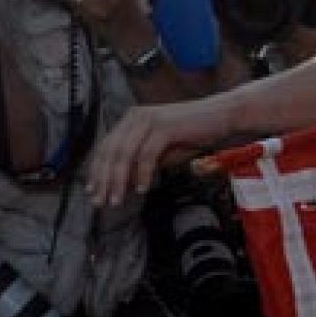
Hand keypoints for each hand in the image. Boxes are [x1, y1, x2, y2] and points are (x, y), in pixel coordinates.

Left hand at [86, 96, 229, 205]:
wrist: (222, 115)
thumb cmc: (192, 134)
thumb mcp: (160, 152)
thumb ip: (140, 165)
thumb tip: (121, 185)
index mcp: (131, 120)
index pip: (105, 147)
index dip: (96, 171)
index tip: (92, 191)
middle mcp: (136, 117)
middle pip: (109, 152)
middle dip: (102, 180)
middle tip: (100, 201)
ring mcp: (149, 120)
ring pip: (124, 154)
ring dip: (118, 180)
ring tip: (116, 200)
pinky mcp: (165, 126)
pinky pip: (147, 154)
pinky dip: (142, 174)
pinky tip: (142, 189)